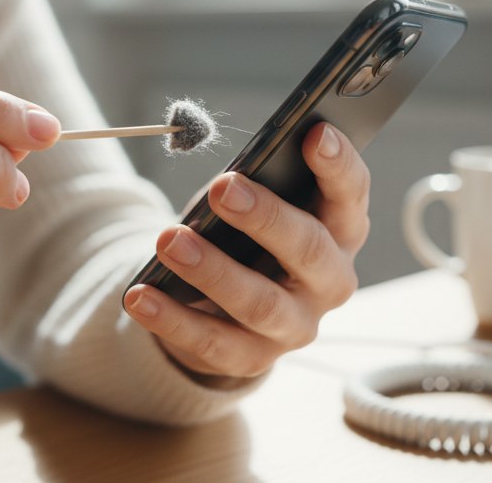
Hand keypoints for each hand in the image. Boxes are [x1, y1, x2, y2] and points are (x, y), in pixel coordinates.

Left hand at [123, 123, 367, 380]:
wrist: (230, 305)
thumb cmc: (249, 232)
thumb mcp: (260, 201)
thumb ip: (259, 185)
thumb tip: (229, 179)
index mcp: (341, 230)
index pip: (350, 195)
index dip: (338, 165)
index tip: (316, 132)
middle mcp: (331, 281)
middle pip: (309, 249)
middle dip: (266, 216)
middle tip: (222, 186)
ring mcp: (296, 326)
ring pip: (260, 303)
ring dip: (212, 270)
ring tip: (170, 240)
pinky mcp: (253, 358)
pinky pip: (213, 343)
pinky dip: (173, 320)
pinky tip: (140, 295)